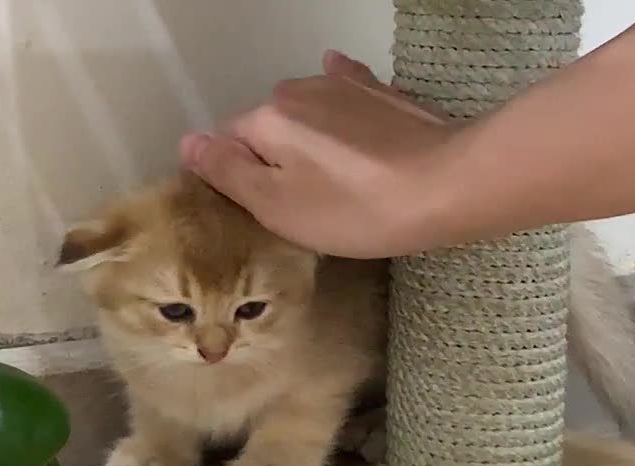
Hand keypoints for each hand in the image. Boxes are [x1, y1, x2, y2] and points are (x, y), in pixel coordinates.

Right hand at [178, 50, 460, 258]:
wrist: (447, 186)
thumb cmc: (355, 209)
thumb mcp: (278, 206)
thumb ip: (227, 172)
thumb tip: (188, 143)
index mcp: (266, 119)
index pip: (227, 144)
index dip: (237, 179)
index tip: (261, 211)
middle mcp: (298, 90)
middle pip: (266, 126)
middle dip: (274, 157)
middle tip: (302, 204)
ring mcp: (343, 85)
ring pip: (304, 112)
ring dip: (307, 137)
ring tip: (333, 177)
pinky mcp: (381, 92)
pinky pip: (344, 91)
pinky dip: (338, 105)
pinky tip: (347, 115)